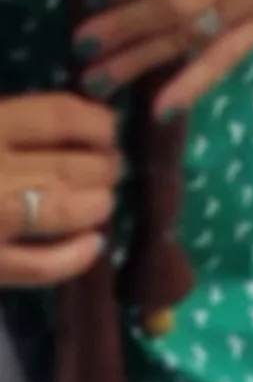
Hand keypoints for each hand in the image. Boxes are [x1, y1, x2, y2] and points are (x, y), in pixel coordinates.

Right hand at [0, 93, 115, 286]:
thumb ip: (17, 125)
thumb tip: (87, 123)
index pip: (62, 116)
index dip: (99, 125)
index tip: (106, 134)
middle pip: (75, 165)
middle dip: (105, 170)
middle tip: (106, 174)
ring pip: (67, 210)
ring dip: (96, 206)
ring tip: (98, 204)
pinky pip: (41, 265)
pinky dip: (76, 256)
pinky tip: (93, 245)